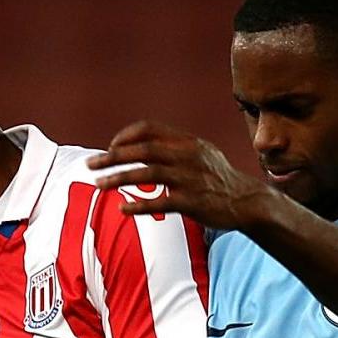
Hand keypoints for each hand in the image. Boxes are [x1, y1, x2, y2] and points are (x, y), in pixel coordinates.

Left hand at [89, 121, 270, 230]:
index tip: (110, 148)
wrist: (246, 201)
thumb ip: (174, 147)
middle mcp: (187, 156)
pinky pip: (160, 203)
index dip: (125, 136)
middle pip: (143, 150)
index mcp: (187, 141)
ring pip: (147, 174)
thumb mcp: (201, 152)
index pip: (149, 128)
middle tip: (91, 166)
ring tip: (99, 185)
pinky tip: (122, 209)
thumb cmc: (218, 178)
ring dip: (119, 178)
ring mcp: (190, 179)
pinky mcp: (192, 202)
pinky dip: (139, 206)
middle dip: (112, 157)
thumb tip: (140, 146)